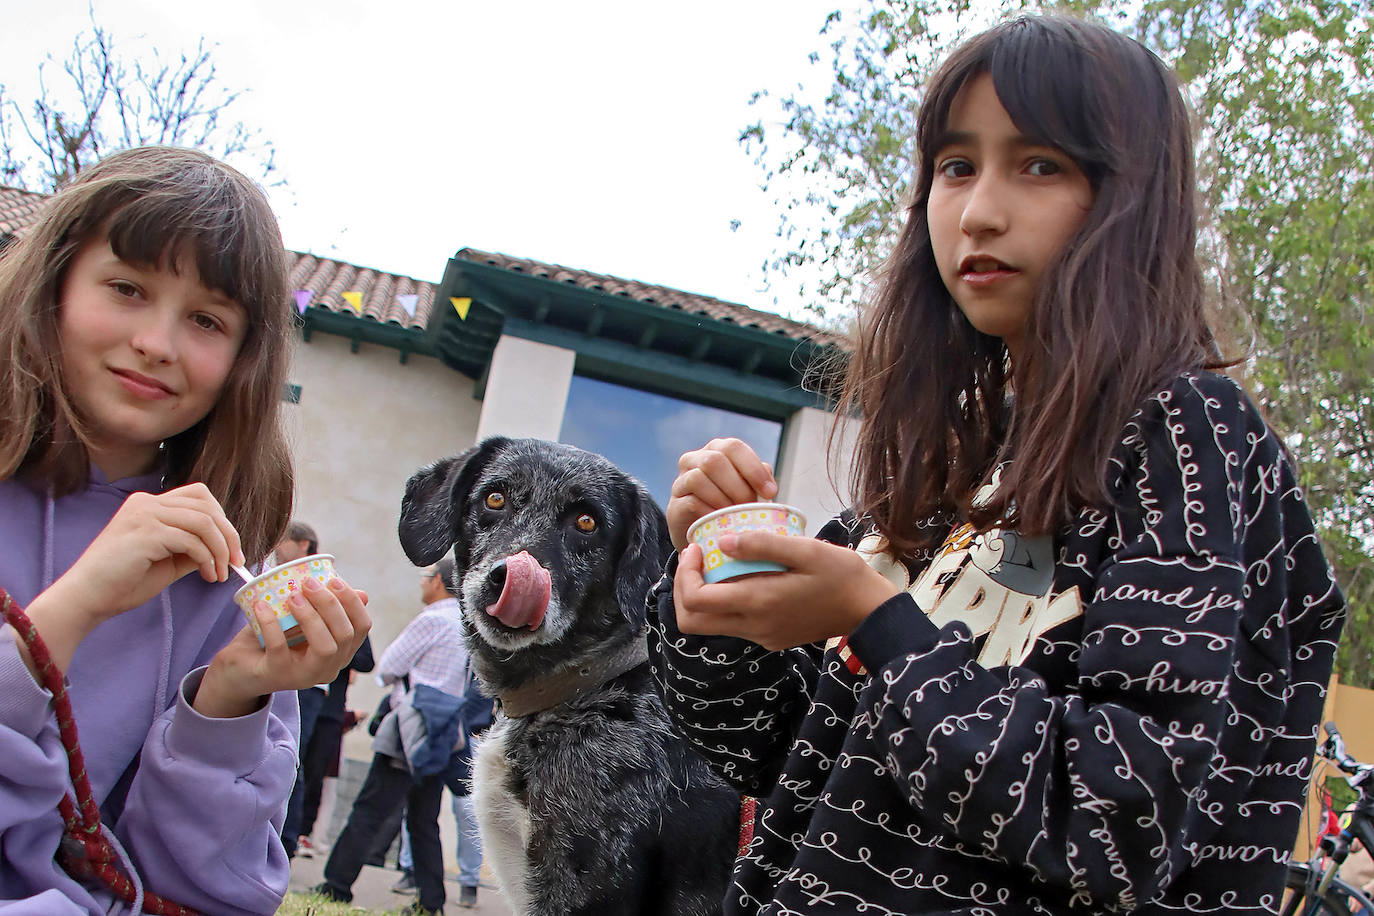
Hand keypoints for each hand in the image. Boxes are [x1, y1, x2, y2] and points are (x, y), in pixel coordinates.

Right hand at [20, 483, 243, 675]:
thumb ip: (193, 548)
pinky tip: (207, 575)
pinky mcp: (146, 533)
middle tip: (236, 562)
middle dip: (228, 535)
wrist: (86, 597)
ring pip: (204, 522)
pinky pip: (191, 540)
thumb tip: (227, 549)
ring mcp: (145, 515)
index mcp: (148, 504)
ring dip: (221, 550)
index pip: (199, 496)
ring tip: (220, 574)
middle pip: (207, 506)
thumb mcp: (167, 560)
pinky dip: (207, 559)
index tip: (231, 549)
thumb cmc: (123, 582)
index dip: (221, 519)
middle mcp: (146, 503)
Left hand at [193, 575, 371, 718]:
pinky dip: (271, 623)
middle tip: (309, 583)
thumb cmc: (276, 640)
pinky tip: (262, 605)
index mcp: (340, 653)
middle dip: (330, 604)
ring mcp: (304, 676)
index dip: (352, 602)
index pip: (361, 627)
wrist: (240, 669)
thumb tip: (362, 594)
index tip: (334, 580)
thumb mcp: (304, 622)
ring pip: (325, 647)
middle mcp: (328, 668)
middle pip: (345, 635)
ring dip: (311, 616)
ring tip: (292, 596)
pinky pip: (280, 648)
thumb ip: (328, 609)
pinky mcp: (277, 675)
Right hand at [667, 438, 777, 549]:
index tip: (771, 492)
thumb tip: (767, 480)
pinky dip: (710, 512)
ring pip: (698, 478)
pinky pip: (691, 502)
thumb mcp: (750, 490)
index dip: (753, 468)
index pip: (733, 447)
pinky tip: (722, 522)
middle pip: (715, 461)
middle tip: (750, 507)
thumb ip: (759, 480)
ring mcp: (681, 482)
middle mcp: (695, 460)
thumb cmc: (732, 508)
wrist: (706, 536)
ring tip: (736, 516)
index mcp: (717, 450)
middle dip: (738, 487)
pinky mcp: (674, 505)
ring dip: (723, 499)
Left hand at [673, 531, 898, 650]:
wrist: (869, 611)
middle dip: (683, 589)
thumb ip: (762, 545)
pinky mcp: (770, 637)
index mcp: (758, 603)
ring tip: (718, 561)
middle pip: (692, 622)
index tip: (698, 548)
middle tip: (697, 559)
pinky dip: (724, 601)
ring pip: (710, 625)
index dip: (685, 574)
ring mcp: (761, 636)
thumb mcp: (806, 550)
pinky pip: (733, 623)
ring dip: (703, 595)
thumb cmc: (841, 575)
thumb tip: (722, 541)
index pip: (695, 601)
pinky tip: (742, 575)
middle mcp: (754, 626)